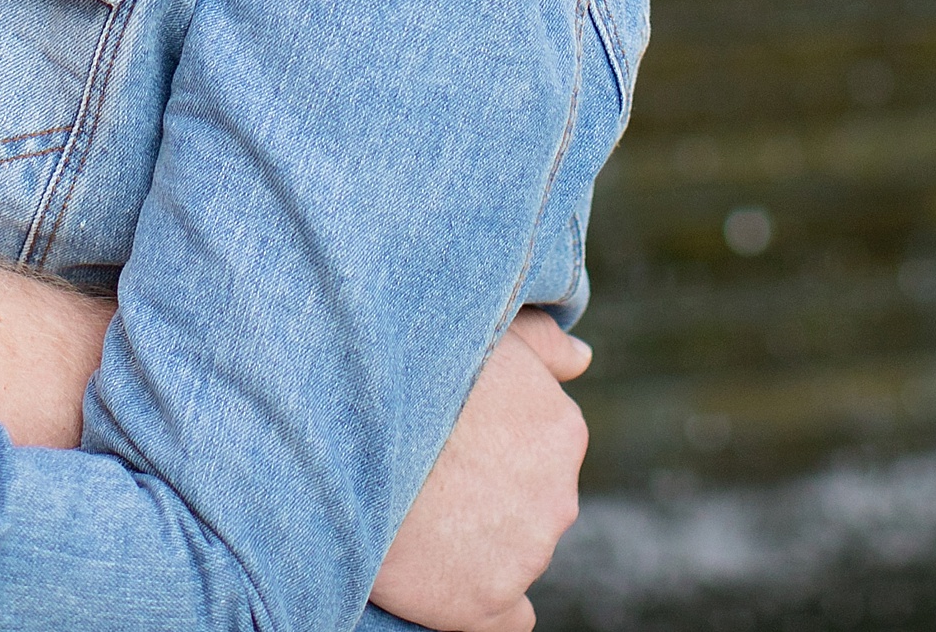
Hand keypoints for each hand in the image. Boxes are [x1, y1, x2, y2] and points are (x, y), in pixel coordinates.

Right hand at [371, 309, 592, 631]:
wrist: (353, 428)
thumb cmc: (416, 370)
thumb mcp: (492, 331)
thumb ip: (544, 343)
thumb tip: (582, 360)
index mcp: (563, 433)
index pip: (547, 460)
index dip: (498, 457)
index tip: (456, 451)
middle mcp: (559, 497)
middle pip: (531, 510)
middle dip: (491, 501)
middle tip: (432, 485)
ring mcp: (526, 553)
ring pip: (514, 558)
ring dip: (478, 546)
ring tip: (422, 519)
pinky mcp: (485, 602)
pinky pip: (508, 622)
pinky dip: (481, 606)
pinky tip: (449, 584)